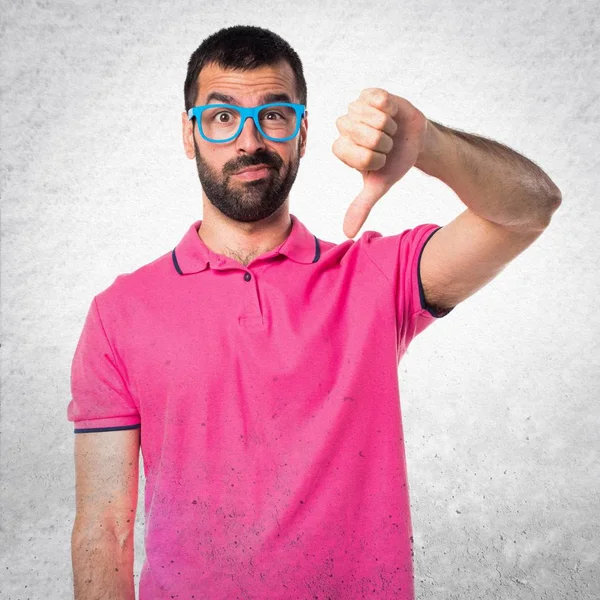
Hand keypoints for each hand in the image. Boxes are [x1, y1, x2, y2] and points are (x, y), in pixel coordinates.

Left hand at [332, 88, 428, 237]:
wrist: (414, 142)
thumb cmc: (394, 164)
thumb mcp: (378, 186)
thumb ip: (361, 206)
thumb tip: (347, 234)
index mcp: (341, 149)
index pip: (356, 154)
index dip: (375, 158)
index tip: (380, 159)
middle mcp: (344, 128)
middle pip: (363, 135)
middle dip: (383, 143)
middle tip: (387, 144)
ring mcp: (355, 109)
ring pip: (373, 119)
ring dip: (389, 127)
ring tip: (390, 130)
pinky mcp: (369, 94)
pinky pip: (379, 101)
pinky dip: (391, 110)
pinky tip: (392, 113)